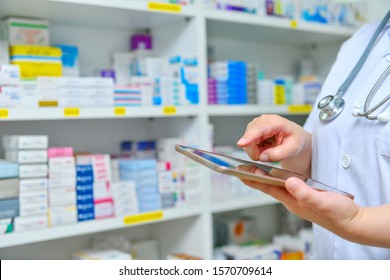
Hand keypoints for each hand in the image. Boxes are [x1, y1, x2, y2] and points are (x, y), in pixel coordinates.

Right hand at [236, 114, 311, 175]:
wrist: (295, 138)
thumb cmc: (295, 140)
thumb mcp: (293, 149)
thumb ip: (278, 154)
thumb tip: (262, 156)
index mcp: (275, 122)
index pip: (259, 129)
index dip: (249, 137)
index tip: (241, 144)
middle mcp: (263, 121)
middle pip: (250, 137)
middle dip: (256, 151)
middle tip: (270, 154)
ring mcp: (257, 125)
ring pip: (247, 142)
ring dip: (256, 150)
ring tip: (270, 148)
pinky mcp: (253, 130)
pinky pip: (248, 144)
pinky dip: (256, 149)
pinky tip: (266, 147)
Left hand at [241, 176, 361, 241]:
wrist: (351, 222)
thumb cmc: (337, 214)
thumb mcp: (322, 201)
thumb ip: (305, 193)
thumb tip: (289, 182)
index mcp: (293, 201)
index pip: (268, 188)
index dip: (253, 180)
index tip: (240, 173)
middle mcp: (292, 200)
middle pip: (269, 187)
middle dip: (254, 178)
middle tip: (240, 168)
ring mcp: (298, 199)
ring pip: (277, 187)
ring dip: (264, 178)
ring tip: (253, 169)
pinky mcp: (304, 197)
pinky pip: (287, 187)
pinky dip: (278, 179)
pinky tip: (277, 175)